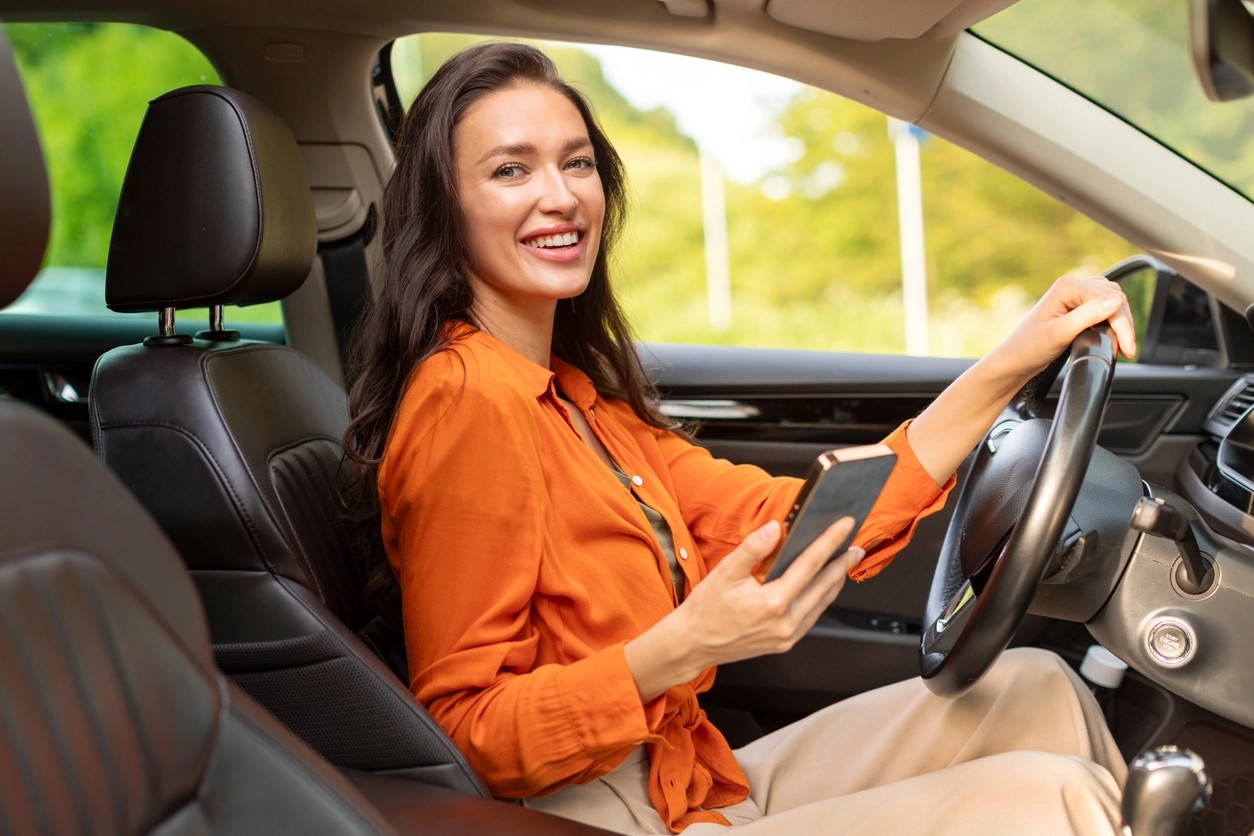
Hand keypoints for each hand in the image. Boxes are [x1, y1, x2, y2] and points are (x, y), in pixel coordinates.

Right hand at [624, 517, 862, 700]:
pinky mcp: (785, 643)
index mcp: (772, 603)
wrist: (692, 644)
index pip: (810, 565)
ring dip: (835, 580)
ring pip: (822, 603)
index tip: (843, 525)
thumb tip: (776, 528)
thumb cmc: (705, 609)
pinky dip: (821, 597)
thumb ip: (752, 549)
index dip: (829, 542)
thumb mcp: (725, 573)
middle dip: (842, 563)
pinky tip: (823, 585)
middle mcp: (786, 623)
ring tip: (844, 562)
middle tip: (856, 545)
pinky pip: (812, 616)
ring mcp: (788, 636)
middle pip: (824, 586)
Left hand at [993, 274, 1136, 384]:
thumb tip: (1116, 301)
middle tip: (1128, 351)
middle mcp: (1072, 284)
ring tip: (1124, 346)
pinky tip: (1114, 336)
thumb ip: (1087, 316)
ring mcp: (1074, 294)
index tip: (1128, 349)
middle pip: (1115, 298)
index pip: (1110, 300)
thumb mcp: (1060, 334)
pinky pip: (1104, 307)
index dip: (1123, 325)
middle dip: (1125, 325)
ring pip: (1113, 301)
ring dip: (1121, 322)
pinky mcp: (1076, 305)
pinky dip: (1113, 321)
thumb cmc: (1030, 348)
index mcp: (1067, 286)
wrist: (1015, 359)